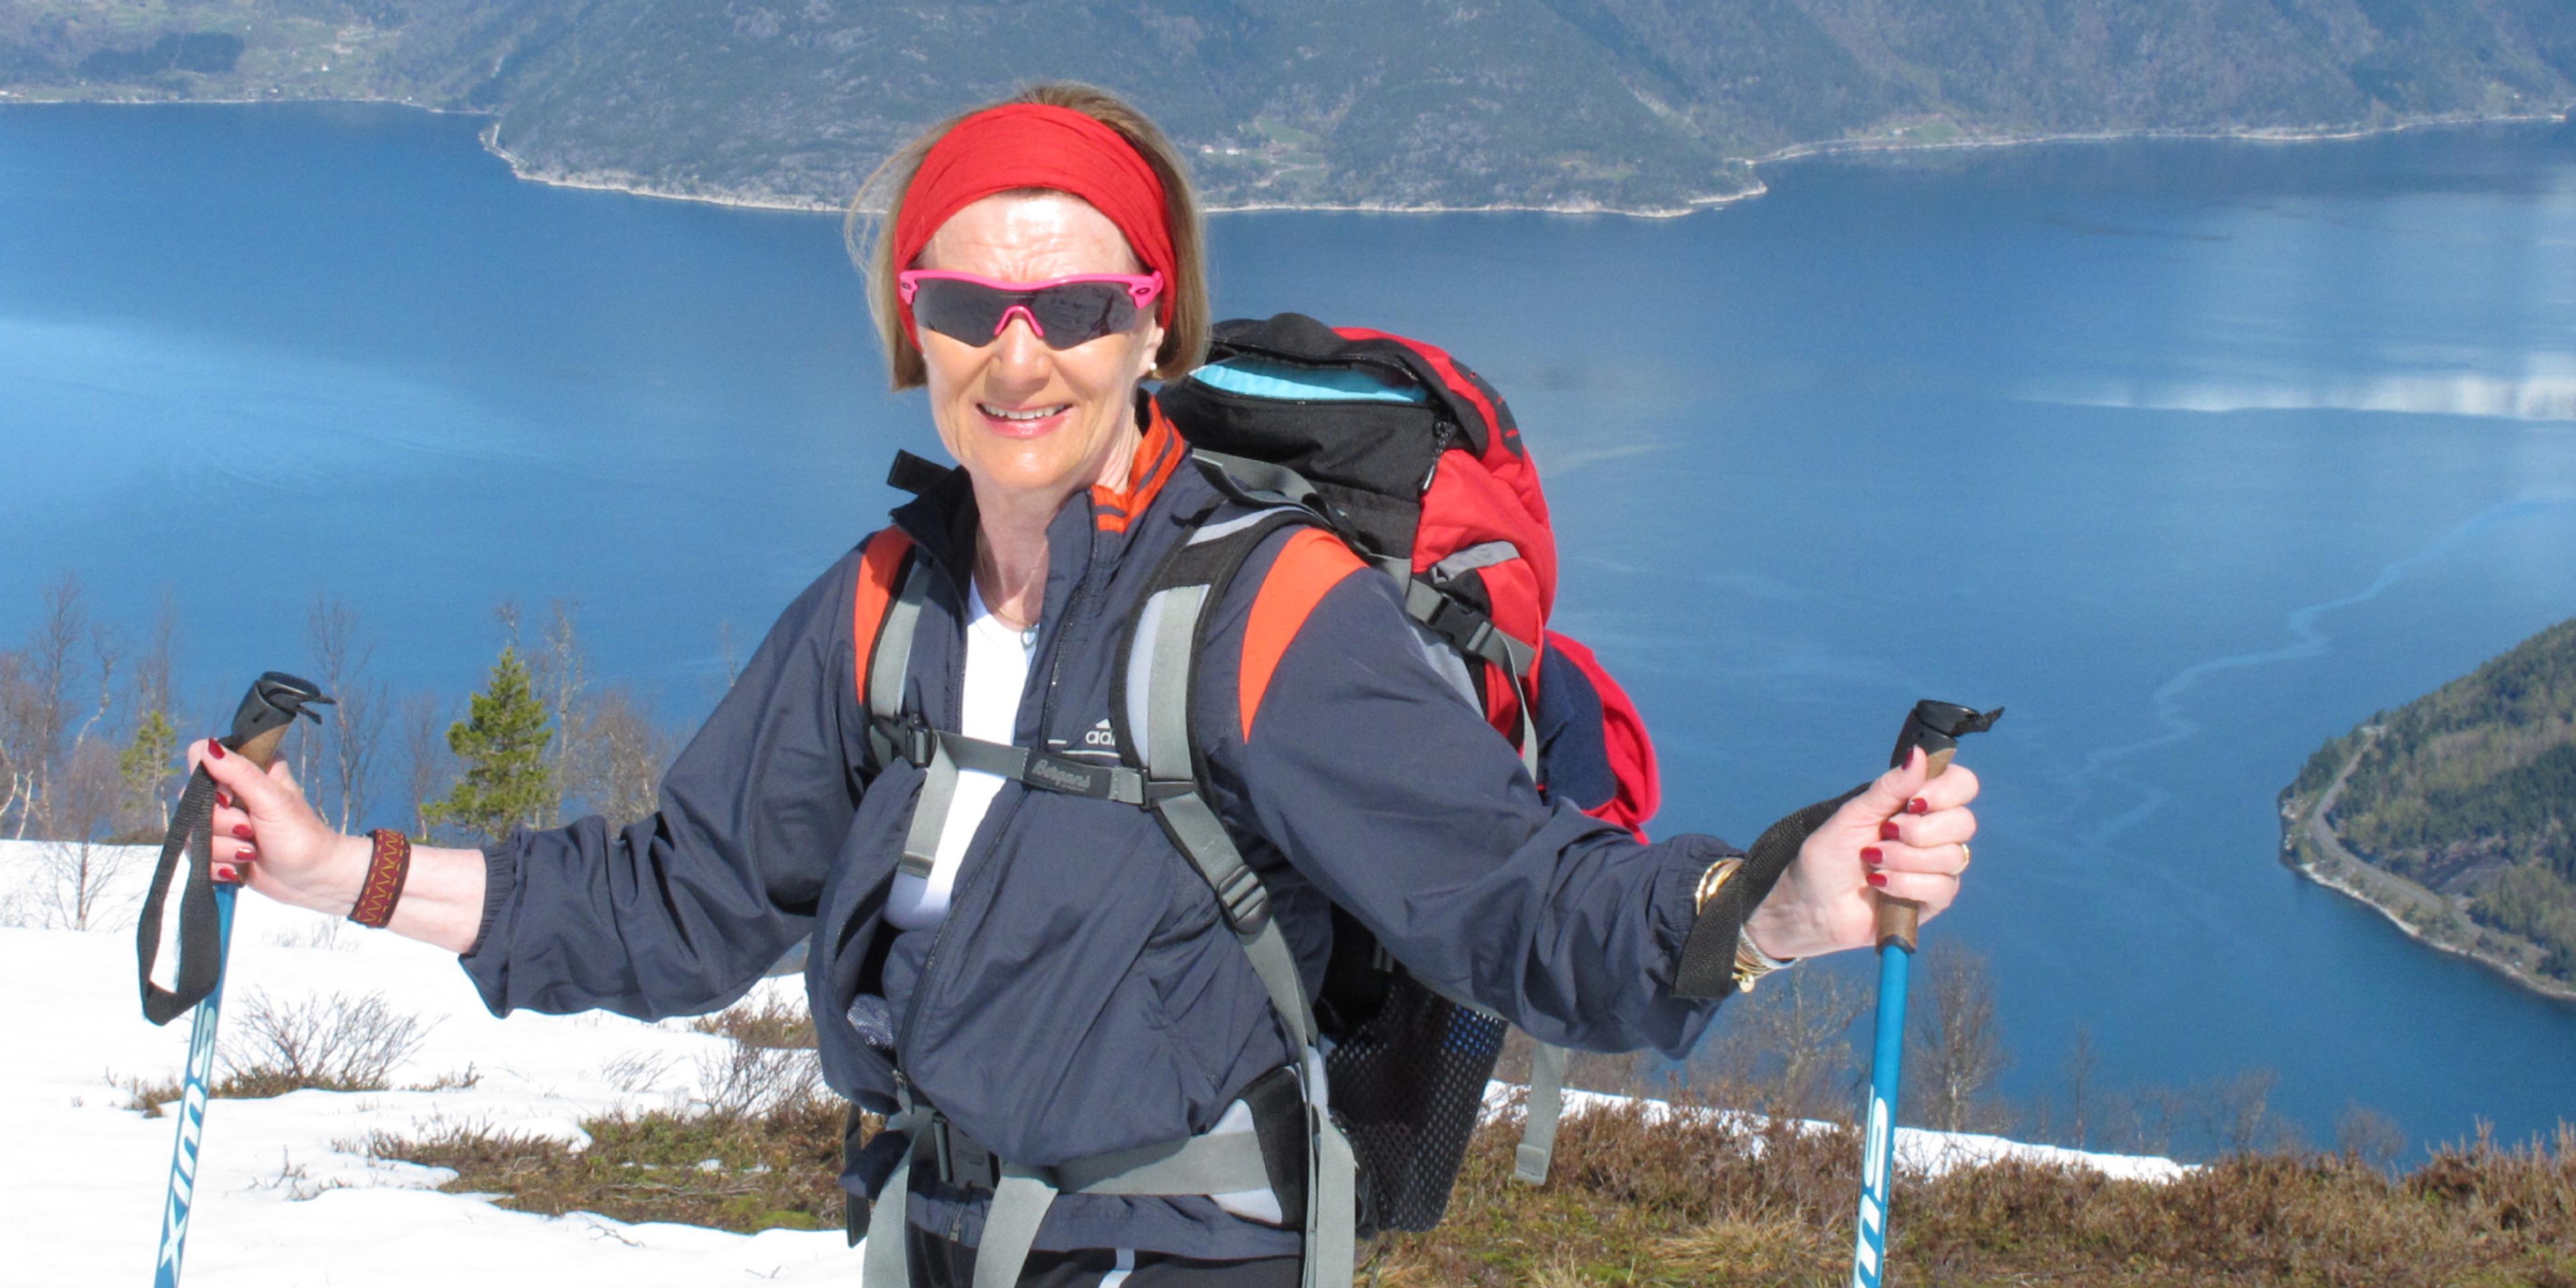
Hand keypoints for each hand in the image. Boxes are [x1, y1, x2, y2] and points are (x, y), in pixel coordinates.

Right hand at [187, 737, 369, 917]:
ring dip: (223, 848)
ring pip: (192, 831)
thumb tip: (207, 748)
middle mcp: (230, 792)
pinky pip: (194, 855)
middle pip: (192, 799)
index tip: (232, 799)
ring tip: (251, 851)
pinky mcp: (215, 848)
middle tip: (251, 830)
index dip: (210, 781)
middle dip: (222, 823)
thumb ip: (240, 773)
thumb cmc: (301, 835)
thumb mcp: (273, 799)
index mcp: (247, 769)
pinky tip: (239, 868)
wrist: (310, 879)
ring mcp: (220, 822)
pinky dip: (217, 866)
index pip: (202, 758)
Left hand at [1741, 748, 1979, 960]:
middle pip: (1965, 822)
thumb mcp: (1853, 815)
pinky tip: (1880, 884)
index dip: (1946, 791)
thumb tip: (1919, 753)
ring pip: (1954, 856)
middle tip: (1885, 834)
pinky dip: (1906, 884)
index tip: (1913, 802)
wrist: (1810, 905)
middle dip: (1920, 831)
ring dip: (1906, 859)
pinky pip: (1943, 887)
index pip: (1962, 785)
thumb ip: (1889, 788)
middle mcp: (1933, 833)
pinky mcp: (1933, 900)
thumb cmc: (1827, 857)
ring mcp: (1936, 867)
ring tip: (1873, 861)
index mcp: (1916, 805)